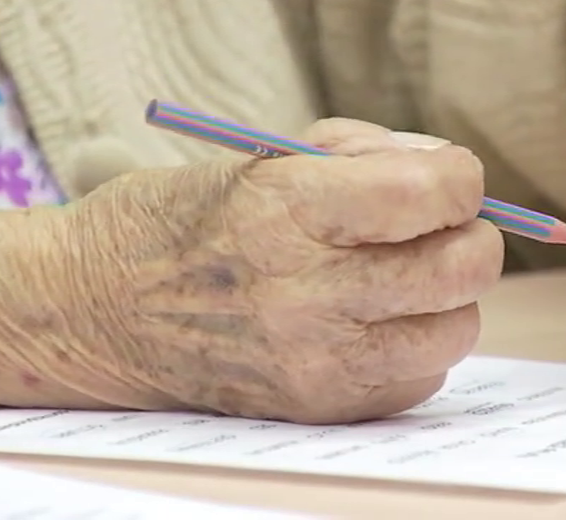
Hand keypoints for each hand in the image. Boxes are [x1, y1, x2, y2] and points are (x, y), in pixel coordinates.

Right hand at [42, 119, 501, 423]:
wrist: (96, 313)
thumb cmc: (178, 223)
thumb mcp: (260, 159)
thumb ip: (362, 156)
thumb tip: (445, 170)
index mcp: (287, 212)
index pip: (431, 194)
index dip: (458, 177)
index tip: (447, 178)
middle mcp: (305, 294)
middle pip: (462, 267)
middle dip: (470, 234)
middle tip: (441, 227)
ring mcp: (314, 361)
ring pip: (457, 328)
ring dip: (448, 297)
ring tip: (404, 279)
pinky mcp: (320, 408)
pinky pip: (420, 377)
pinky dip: (415, 345)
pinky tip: (371, 323)